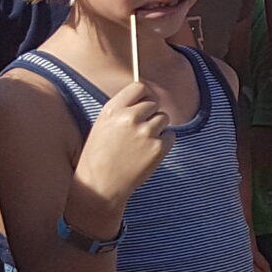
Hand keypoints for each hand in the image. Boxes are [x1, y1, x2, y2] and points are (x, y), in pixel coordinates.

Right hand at [75, 77, 173, 209]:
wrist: (100, 185)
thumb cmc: (100, 155)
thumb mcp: (103, 125)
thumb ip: (122, 110)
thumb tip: (146, 97)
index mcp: (112, 110)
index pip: (139, 87)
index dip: (145, 94)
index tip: (145, 102)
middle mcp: (129, 118)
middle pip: (154, 104)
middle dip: (150, 115)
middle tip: (139, 131)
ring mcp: (146, 133)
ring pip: (163, 118)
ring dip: (157, 128)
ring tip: (140, 143)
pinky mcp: (159, 148)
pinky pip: (171, 135)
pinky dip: (163, 142)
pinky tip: (147, 153)